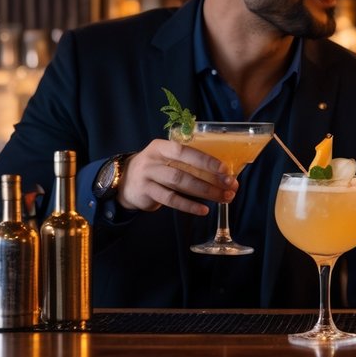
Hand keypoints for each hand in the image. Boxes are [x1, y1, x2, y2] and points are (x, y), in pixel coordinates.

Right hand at [116, 138, 237, 214]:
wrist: (126, 181)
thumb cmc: (156, 169)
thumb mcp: (166, 159)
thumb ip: (188, 163)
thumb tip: (222, 174)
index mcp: (162, 146)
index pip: (186, 151)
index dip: (206, 160)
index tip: (225, 169)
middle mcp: (153, 159)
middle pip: (184, 169)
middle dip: (210, 178)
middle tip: (230, 185)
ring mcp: (148, 176)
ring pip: (179, 184)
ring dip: (204, 192)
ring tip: (222, 198)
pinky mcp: (146, 192)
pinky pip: (170, 200)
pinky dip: (188, 206)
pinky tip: (203, 210)